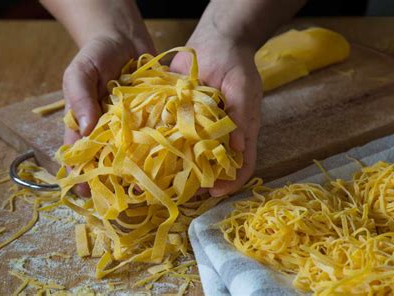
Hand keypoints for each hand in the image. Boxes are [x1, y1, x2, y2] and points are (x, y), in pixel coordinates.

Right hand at [63, 33, 154, 195]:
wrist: (124, 37)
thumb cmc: (95, 55)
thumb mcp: (80, 71)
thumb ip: (79, 95)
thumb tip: (86, 127)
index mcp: (87, 125)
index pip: (82, 155)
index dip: (83, 176)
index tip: (87, 195)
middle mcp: (112, 130)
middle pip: (111, 160)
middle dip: (116, 180)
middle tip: (125, 196)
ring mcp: (135, 125)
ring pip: (137, 153)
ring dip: (143, 168)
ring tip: (152, 186)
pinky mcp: (155, 116)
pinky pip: (159, 133)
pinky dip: (165, 145)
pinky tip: (174, 158)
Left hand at [170, 36, 261, 196]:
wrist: (215, 41)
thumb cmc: (235, 65)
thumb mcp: (242, 87)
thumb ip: (241, 116)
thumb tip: (238, 149)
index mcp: (240, 132)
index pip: (241, 165)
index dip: (231, 182)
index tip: (214, 193)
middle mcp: (219, 135)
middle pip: (214, 165)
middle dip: (202, 181)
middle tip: (183, 192)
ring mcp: (199, 128)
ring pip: (191, 155)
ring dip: (181, 168)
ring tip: (164, 179)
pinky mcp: (181, 117)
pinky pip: (173, 135)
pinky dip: (164, 145)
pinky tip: (151, 151)